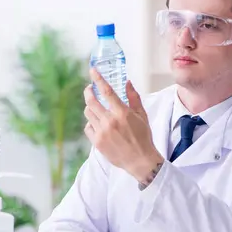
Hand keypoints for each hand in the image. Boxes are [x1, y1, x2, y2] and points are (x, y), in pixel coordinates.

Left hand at [84, 68, 163, 182]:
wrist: (140, 160)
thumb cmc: (143, 137)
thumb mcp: (142, 115)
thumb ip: (133, 97)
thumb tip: (127, 82)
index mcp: (122, 113)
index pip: (107, 91)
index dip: (98, 79)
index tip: (92, 71)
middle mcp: (110, 121)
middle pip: (91, 101)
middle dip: (88, 92)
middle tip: (89, 89)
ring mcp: (102, 132)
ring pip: (88, 113)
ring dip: (90, 108)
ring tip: (96, 108)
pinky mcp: (97, 142)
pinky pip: (88, 127)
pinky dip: (91, 123)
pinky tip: (97, 124)